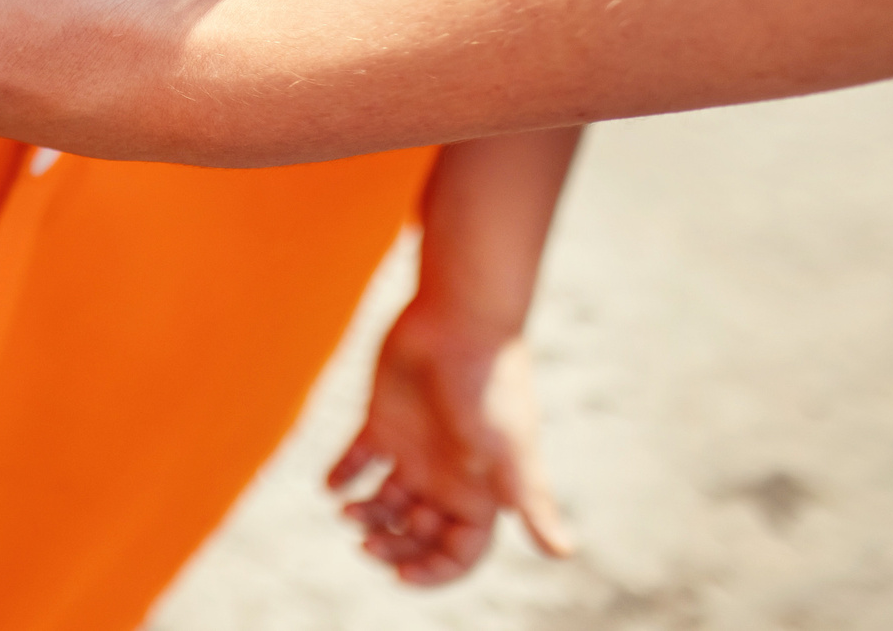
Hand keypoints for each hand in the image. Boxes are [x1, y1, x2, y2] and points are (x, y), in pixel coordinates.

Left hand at [330, 296, 572, 584]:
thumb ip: (530, 502)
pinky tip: (329, 484)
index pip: (459, 552)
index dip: (433, 571)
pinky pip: (357, 458)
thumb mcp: (510, 450)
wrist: (460, 319)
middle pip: (418, 533)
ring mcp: (414, 449)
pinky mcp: (383, 418)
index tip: (398, 574)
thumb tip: (564, 553)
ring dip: (364, 514)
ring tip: (346, 510)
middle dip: (393, 546)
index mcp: (480, 493)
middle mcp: (447, 477)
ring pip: (385, 501)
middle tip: (364, 542)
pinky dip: (339, 475)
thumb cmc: (490, 385)